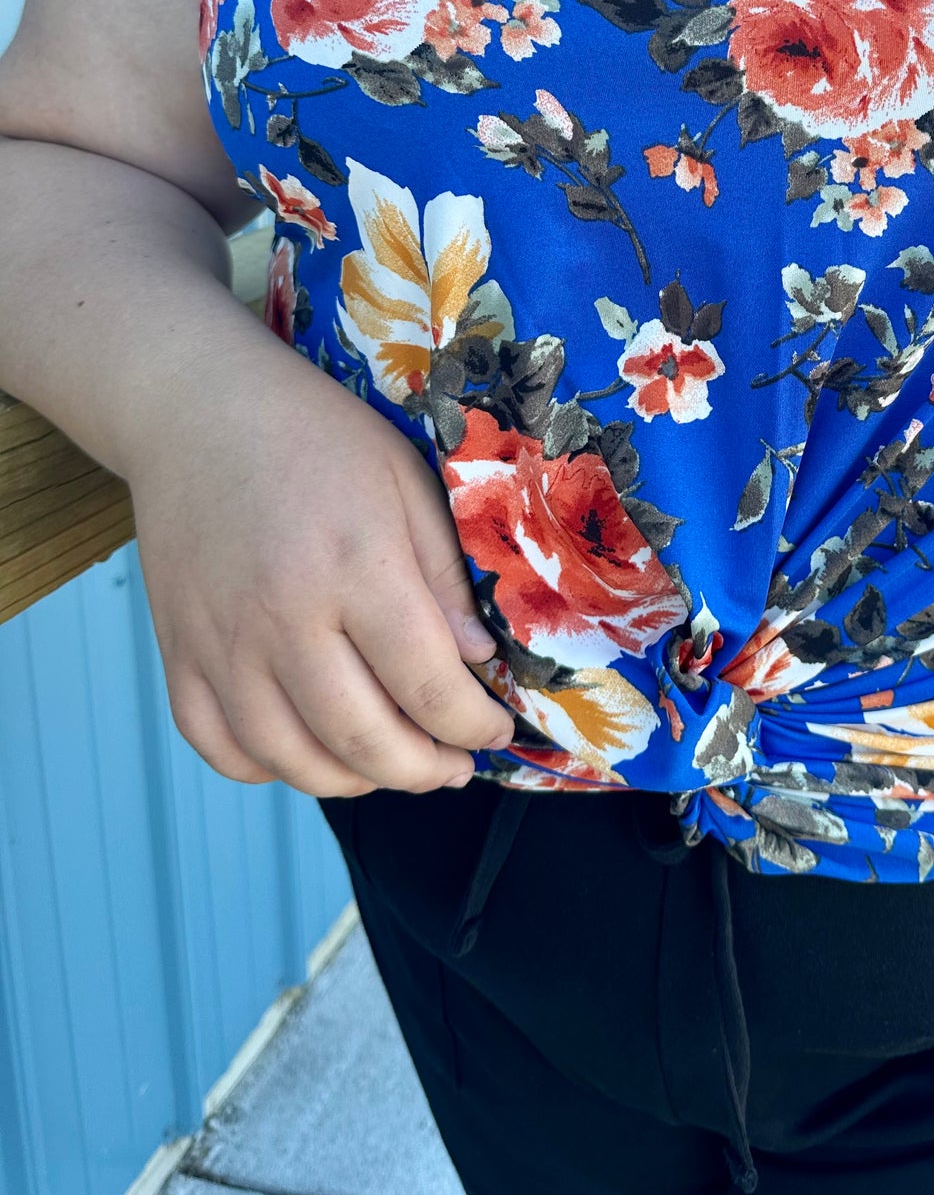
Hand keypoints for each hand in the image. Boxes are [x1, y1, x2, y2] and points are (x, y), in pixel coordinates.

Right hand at [131, 332, 513, 796]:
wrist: (199, 412)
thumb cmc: (316, 437)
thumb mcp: (406, 483)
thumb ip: (444, 576)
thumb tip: (476, 660)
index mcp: (356, 570)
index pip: (427, 685)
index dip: (472, 726)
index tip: (496, 732)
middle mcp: (282, 620)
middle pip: (362, 740)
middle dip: (424, 770)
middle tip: (454, 767)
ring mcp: (221, 644)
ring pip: (289, 760)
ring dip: (352, 782)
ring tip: (391, 767)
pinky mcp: (178, 652)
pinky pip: (217, 744)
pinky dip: (267, 769)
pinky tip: (308, 753)